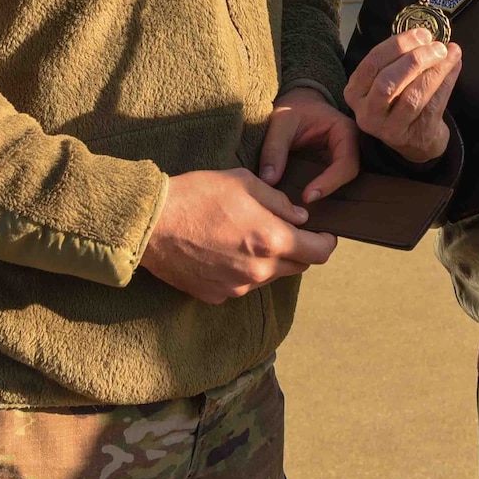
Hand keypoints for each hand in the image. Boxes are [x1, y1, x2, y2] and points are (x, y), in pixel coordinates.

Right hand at [139, 168, 337, 303]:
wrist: (151, 223)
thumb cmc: (197, 194)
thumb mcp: (244, 182)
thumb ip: (279, 202)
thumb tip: (300, 217)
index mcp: (271, 240)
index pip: (318, 253)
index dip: (326, 243)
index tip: (324, 235)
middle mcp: (259, 270)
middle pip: (297, 268)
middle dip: (298, 250)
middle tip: (283, 230)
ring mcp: (237, 287)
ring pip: (269, 277)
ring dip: (269, 260)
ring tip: (245, 236)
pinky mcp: (217, 296)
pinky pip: (242, 285)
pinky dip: (242, 271)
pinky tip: (223, 250)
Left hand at [258, 88, 360, 203]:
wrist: (294, 102)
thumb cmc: (292, 107)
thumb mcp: (281, 121)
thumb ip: (274, 148)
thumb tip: (269, 181)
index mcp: (345, 131)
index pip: (347, 163)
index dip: (330, 182)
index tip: (307, 196)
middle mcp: (350, 146)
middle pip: (349, 177)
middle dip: (330, 192)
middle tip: (304, 205)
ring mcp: (342, 157)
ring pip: (343, 183)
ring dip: (327, 196)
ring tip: (302, 208)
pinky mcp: (331, 165)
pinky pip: (331, 182)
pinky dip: (320, 193)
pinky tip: (302, 202)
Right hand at [343, 28, 460, 162]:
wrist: (415, 139)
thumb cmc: (399, 101)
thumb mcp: (390, 79)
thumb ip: (401, 57)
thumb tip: (428, 36)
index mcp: (355, 92)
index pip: (373, 63)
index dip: (398, 45)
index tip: (422, 34)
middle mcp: (367, 113)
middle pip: (388, 82)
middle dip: (415, 59)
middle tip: (437, 46)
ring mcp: (390, 129)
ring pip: (413, 97)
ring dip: (435, 71)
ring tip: (449, 53)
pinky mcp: (414, 136)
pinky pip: (432, 106)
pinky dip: (445, 82)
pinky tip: (454, 66)